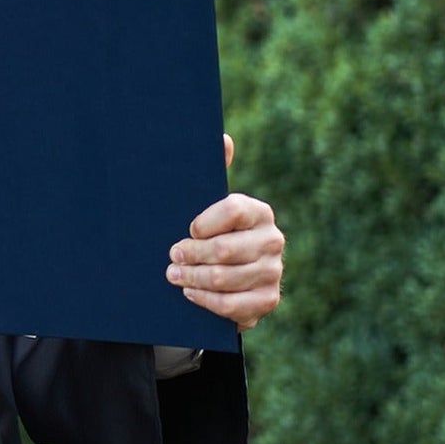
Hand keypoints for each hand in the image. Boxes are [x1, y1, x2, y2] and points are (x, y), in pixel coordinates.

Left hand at [166, 135, 283, 330]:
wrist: (226, 277)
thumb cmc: (210, 234)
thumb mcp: (206, 205)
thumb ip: (214, 172)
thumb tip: (223, 138)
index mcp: (258, 212)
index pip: (232, 210)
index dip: (203, 222)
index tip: (187, 229)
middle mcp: (272, 240)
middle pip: (225, 250)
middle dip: (190, 254)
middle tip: (171, 256)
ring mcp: (273, 272)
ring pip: (224, 278)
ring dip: (192, 278)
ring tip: (173, 275)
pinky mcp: (267, 300)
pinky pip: (232, 305)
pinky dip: (206, 300)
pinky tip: (190, 293)